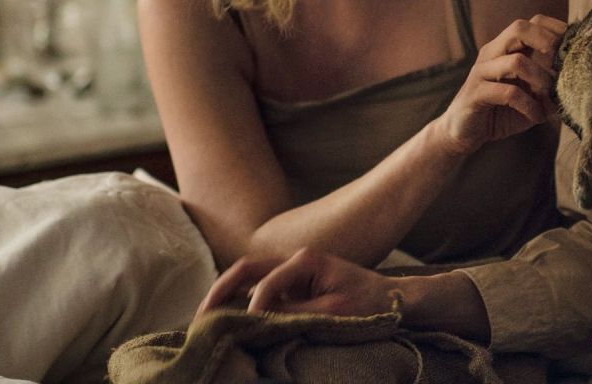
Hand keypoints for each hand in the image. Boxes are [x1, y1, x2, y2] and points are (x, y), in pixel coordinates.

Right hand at [198, 249, 397, 317]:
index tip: (247, 331)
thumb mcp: (333, 312)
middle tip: (200, 316)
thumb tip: (259, 322)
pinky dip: (238, 301)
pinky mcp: (291, 286)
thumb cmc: (367, 304)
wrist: (392, 299)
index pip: (267, 283)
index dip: (254, 309)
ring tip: (204, 319)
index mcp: (305, 259)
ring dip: (225, 294)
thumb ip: (296, 315)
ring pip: (247, 277)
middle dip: (220, 290)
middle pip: (246, 268)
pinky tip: (225, 319)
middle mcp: (294, 260)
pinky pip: (258, 290)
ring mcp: (291, 272)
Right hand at [438, 14, 565, 154]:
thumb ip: (552, 89)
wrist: (464, 134)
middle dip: (546, 41)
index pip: (531, 23)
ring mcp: (481, 72)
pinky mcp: (475, 94)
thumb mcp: (531, 98)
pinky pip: (507, 92)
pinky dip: (528, 105)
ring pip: (515, 61)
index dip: (556, 29)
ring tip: (551, 96)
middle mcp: (492, 53)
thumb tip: (582, 85)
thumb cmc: (501, 112)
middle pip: (519, 28)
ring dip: (541, 79)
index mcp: (505, 48)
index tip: (575, 47)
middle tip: (562, 63)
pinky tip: (536, 117)